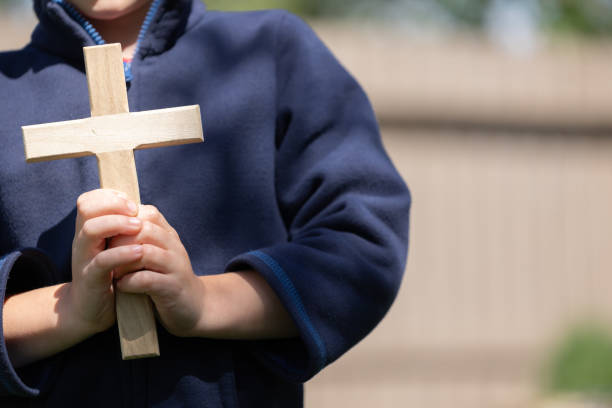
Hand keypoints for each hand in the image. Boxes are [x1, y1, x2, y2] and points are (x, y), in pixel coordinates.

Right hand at [70, 189, 143, 335]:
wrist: (91, 310)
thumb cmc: (108, 275)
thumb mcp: (112, 248)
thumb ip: (119, 230)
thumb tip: (139, 206)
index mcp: (88, 231)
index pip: (88, 201)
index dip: (108, 196)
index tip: (130, 203)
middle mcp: (82, 241)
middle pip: (87, 210)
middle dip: (114, 205)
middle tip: (135, 211)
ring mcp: (84, 259)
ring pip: (91, 230)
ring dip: (117, 224)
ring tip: (138, 227)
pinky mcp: (91, 278)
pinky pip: (102, 261)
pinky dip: (121, 254)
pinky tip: (139, 252)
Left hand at [109, 205, 203, 336]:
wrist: (193, 307)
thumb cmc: (166, 278)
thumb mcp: (157, 253)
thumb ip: (142, 238)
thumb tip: (113, 221)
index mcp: (169, 236)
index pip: (148, 213)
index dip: (125, 220)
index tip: (109, 233)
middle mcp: (174, 247)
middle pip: (144, 229)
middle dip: (119, 240)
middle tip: (105, 252)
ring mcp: (175, 267)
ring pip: (145, 253)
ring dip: (122, 261)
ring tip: (112, 270)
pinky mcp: (172, 288)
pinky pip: (147, 279)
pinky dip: (129, 282)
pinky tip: (121, 286)